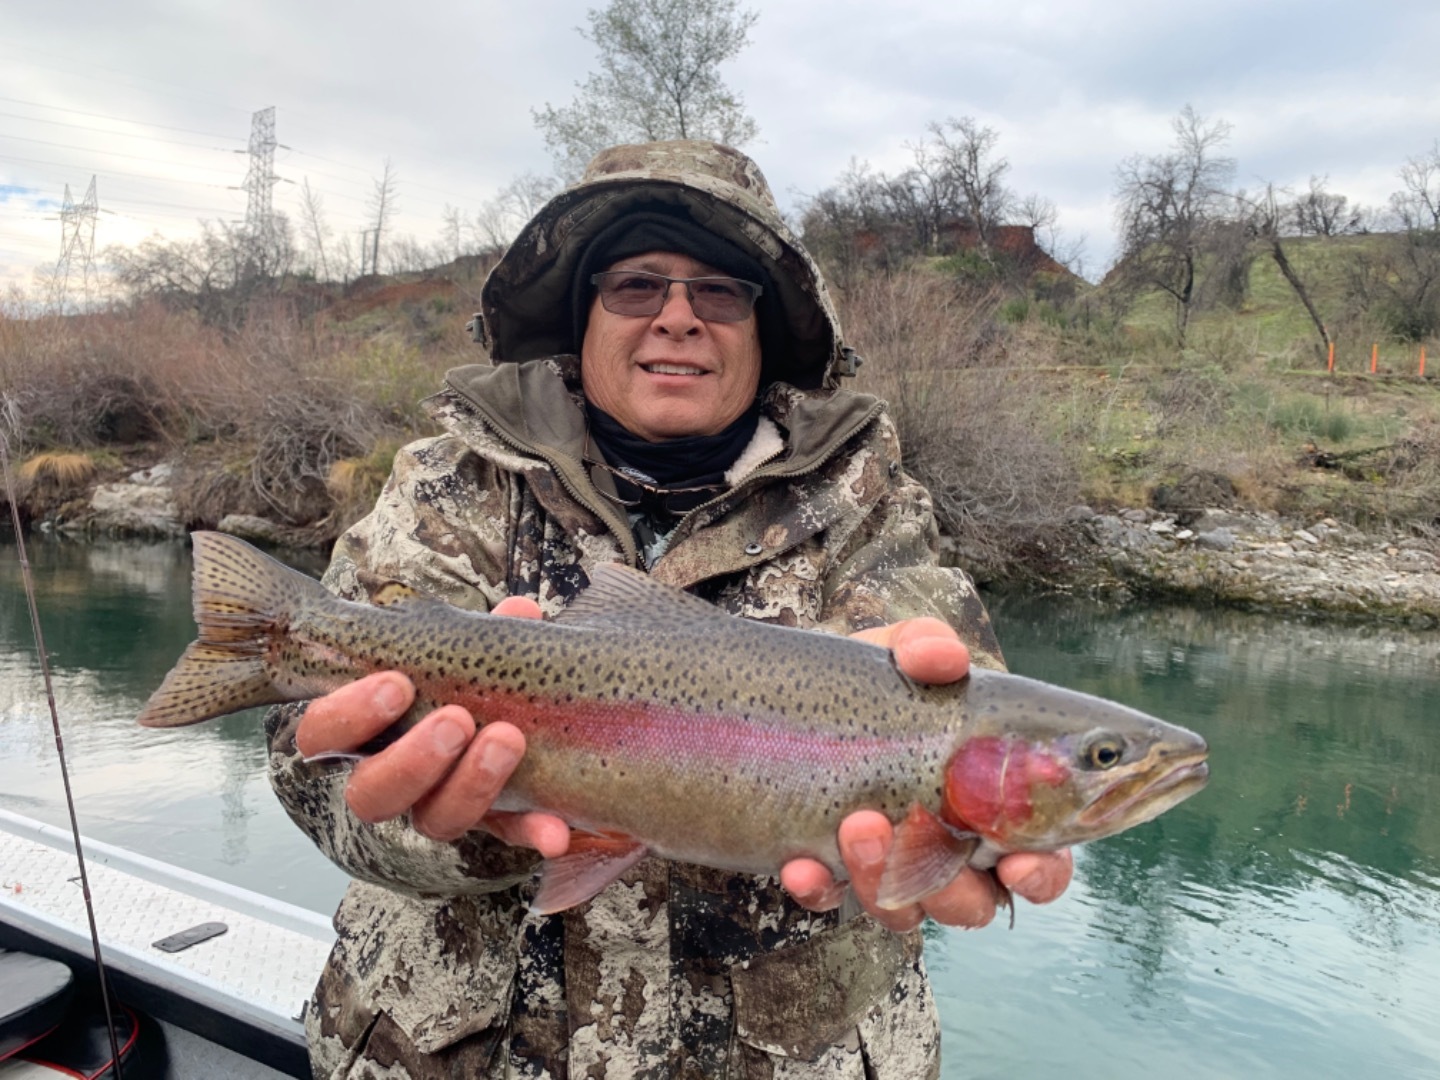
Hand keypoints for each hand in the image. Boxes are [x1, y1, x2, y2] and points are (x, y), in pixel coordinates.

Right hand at [294, 596, 568, 856]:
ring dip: (472, 785)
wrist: (518, 720)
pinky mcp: (492, 825)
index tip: (397, 683)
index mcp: (367, 733)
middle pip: (372, 795)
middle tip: (456, 719)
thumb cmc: (466, 679)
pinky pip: (508, 835)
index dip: (349, 715)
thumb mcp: (467, 653)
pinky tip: (554, 832)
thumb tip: (519, 611)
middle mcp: (394, 781)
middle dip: (411, 760)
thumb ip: (484, 635)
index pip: (322, 736)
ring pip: (435, 820)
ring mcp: (440, 808)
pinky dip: (531, 832)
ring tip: (507, 738)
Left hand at [780, 617, 1073, 929]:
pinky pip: (828, 899)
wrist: (798, 692)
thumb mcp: (904, 652)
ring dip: (882, 880)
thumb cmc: (879, 679)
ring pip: (904, 912)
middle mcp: (948, 851)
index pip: (1040, 863)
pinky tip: (800, 865)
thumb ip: (929, 646)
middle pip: (972, 904)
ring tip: (856, 825)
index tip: (1019, 863)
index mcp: (991, 807)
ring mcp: (889, 867)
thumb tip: (946, 659)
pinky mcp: (830, 871)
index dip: (1040, 874)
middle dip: (951, 888)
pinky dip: (818, 888)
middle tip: (915, 832)